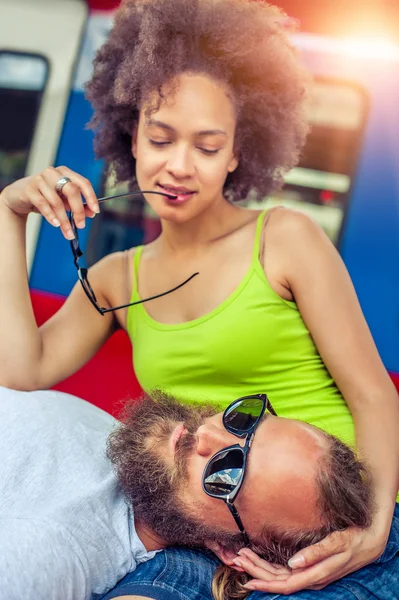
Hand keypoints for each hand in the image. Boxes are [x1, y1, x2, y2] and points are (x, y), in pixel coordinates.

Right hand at [1, 166, 98, 239]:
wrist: (18, 197)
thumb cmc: (44, 197)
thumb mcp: (63, 201)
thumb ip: (77, 205)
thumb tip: (91, 213)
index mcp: (65, 173)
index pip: (83, 183)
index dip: (91, 197)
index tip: (95, 212)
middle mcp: (53, 173)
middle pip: (72, 190)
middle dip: (78, 210)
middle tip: (81, 225)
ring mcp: (40, 179)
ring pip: (57, 201)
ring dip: (64, 220)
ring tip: (68, 232)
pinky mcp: (29, 188)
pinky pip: (43, 204)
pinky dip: (51, 216)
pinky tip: (56, 224)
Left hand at [233, 526, 387, 594]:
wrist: (369, 541)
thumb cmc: (353, 541)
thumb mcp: (337, 544)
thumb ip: (316, 553)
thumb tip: (294, 564)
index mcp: (315, 575)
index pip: (284, 583)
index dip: (264, 581)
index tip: (246, 577)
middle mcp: (310, 576)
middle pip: (277, 579)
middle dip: (256, 570)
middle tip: (237, 558)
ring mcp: (309, 572)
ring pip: (279, 574)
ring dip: (260, 567)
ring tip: (242, 557)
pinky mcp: (309, 565)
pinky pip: (286, 570)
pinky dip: (270, 565)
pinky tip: (259, 559)